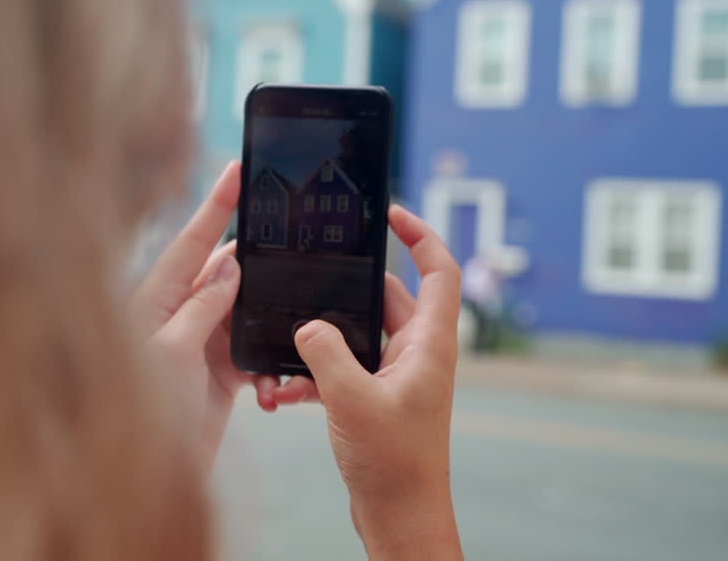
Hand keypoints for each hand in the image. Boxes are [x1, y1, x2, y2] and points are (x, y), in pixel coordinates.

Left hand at [129, 161, 285, 466]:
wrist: (134, 483)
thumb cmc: (135, 416)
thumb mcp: (172, 353)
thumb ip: (200, 307)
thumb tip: (227, 266)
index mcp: (154, 300)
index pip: (191, 242)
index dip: (217, 205)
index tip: (239, 168)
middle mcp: (176, 316)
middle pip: (224, 273)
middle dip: (257, 262)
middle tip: (291, 243)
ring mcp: (197, 345)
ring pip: (244, 312)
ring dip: (266, 317)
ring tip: (289, 314)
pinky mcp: (216, 375)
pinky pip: (251, 351)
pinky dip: (268, 359)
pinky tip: (276, 373)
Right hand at [274, 206, 463, 559]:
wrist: (399, 516)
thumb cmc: (394, 464)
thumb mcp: (352, 399)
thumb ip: (325, 352)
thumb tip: (307, 326)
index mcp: (430, 342)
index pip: (440, 268)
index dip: (420, 233)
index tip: (390, 212)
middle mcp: (417, 352)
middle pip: (385, 295)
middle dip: (344, 290)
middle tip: (311, 275)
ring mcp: (397, 374)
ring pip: (357, 332)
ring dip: (324, 338)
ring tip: (291, 343)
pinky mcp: (375, 396)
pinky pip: (344, 366)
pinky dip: (317, 371)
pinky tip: (287, 387)